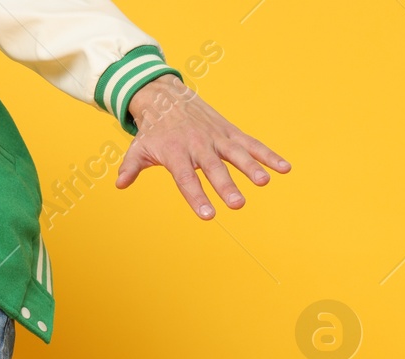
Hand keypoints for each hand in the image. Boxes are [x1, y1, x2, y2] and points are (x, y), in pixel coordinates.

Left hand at [117, 74, 288, 219]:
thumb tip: (120, 184)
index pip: (186, 179)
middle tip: (237, 205)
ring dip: (251, 168)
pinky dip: (268, 155)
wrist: (167, 97)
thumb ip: (130, 167)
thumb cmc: (152, 130)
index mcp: (175, 153)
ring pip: (236, 153)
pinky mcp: (229, 131)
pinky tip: (284, 168)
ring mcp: (216, 137)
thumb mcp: (138, 148)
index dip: (197, 196)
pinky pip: (252, 144)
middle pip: (214, 169)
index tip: (208, 215)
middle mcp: (198, 145)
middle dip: (226, 186)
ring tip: (263, 182)